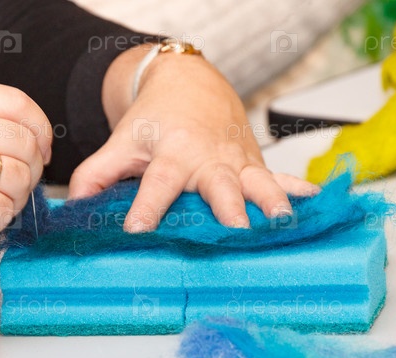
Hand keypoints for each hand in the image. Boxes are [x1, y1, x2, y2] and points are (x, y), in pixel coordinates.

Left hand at [68, 45, 319, 232]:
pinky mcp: (256, 164)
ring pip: (260, 183)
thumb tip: (74, 208)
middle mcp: (210, 160)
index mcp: (174, 155)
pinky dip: (302, 189)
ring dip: (274, 203)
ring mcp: (238, 162)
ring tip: (286, 224)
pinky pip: (282, 177)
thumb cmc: (157, 118)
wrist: (192, 85)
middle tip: (237, 234)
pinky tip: (322, 202)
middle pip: (220, 186)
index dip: (146, 207)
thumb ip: (98, 174)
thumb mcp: (123, 142)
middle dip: (230, 210)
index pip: (158, 185)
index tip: (137, 231)